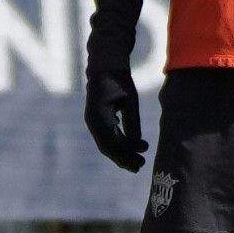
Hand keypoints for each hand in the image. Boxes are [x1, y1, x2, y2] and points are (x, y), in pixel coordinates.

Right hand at [82, 52, 146, 170]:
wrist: (106, 66)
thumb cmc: (119, 80)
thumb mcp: (130, 101)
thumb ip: (133, 123)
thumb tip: (138, 145)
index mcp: (98, 117)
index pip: (110, 145)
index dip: (125, 156)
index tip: (139, 162)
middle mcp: (93, 122)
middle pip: (108, 148)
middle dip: (124, 159)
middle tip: (140, 166)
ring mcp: (94, 121)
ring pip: (108, 144)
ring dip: (123, 153)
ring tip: (139, 159)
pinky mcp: (99, 119)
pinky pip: (108, 136)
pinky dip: (121, 143)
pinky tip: (134, 146)